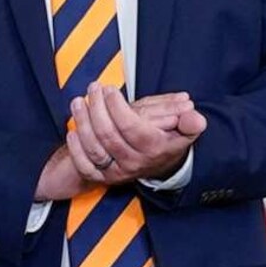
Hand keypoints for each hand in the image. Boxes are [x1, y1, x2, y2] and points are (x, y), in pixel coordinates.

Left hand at [66, 83, 203, 185]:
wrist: (158, 166)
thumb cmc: (165, 139)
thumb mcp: (183, 129)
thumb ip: (189, 121)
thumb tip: (193, 114)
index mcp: (154, 148)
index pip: (131, 127)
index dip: (117, 107)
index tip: (109, 90)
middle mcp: (134, 162)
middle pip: (109, 136)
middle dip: (97, 108)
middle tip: (93, 89)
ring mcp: (117, 172)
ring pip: (94, 149)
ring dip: (82, 123)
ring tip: (78, 102)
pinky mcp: (103, 178)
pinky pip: (85, 167)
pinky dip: (76, 149)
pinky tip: (72, 131)